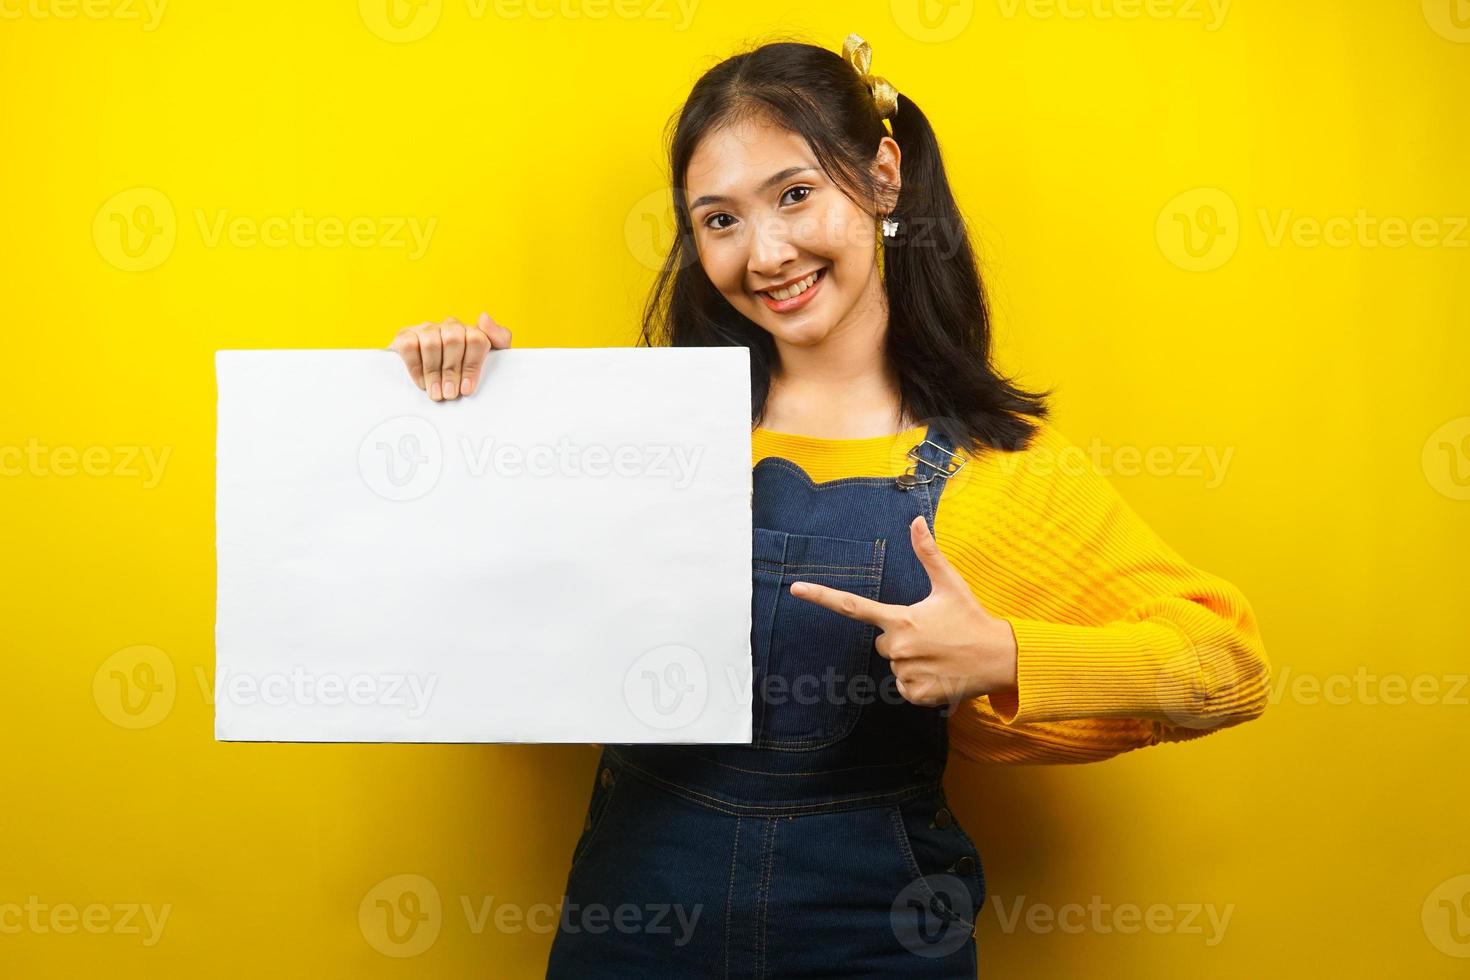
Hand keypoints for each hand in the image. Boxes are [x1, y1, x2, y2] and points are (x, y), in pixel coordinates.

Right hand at [388, 312, 512, 400]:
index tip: (467, 389)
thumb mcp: (490, 360)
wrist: (430, 382)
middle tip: (450, 393)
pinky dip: (416, 367)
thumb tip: (483, 317)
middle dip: (452, 371)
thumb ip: (499, 338)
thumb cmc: (463, 374)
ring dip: (434, 372)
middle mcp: (449, 326)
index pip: (476, 338)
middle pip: (454, 339)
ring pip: (431, 342)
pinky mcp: (405, 335)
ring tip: (437, 393)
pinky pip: (409, 345)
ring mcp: (427, 329)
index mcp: (471, 331)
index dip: (472, 366)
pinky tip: (421, 382)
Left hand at [789, 515, 1017, 706]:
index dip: (822, 596)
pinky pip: (904, 687)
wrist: (1000, 658)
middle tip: (931, 636)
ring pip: (895, 666)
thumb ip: (928, 553)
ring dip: (912, 661)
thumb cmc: (972, 618)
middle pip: (882, 643)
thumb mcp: (950, 584)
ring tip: (940, 654)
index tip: (796, 589)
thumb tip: (916, 521)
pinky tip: (941, 672)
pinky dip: (919, 682)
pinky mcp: (916, 694)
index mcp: (900, 619)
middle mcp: (898, 647)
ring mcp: (906, 673)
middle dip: (901, 639)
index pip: (852, 606)